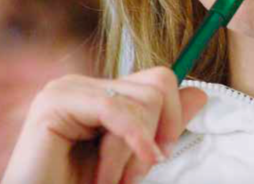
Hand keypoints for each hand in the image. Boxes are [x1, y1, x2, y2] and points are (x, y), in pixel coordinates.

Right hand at [0, 67, 207, 183]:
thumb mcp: (133, 159)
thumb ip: (161, 127)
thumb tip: (199, 94)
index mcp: (99, 94)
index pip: (159, 80)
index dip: (171, 119)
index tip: (158, 156)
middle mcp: (82, 84)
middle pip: (157, 85)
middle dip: (154, 137)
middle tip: (129, 177)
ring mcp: (66, 89)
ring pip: (141, 101)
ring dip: (132, 153)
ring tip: (109, 180)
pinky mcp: (54, 103)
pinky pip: (114, 110)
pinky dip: (128, 144)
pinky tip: (115, 177)